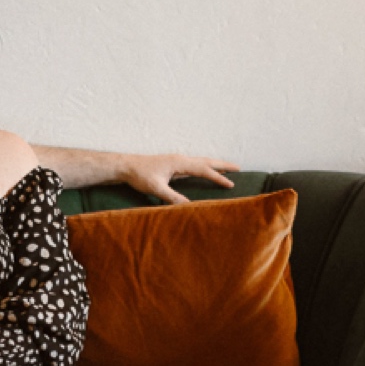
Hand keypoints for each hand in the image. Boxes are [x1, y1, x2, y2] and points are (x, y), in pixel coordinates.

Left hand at [118, 154, 238, 205]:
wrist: (126, 166)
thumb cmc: (140, 176)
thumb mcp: (156, 188)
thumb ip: (172, 197)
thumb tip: (188, 206)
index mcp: (179, 163)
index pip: (203, 170)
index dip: (217, 177)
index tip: (231, 183)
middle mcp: (180, 159)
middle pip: (206, 161)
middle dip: (222, 165)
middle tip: (238, 168)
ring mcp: (177, 161)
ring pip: (200, 161)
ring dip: (214, 164)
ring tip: (227, 168)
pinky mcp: (173, 165)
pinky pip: (194, 165)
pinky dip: (204, 167)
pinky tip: (205, 171)